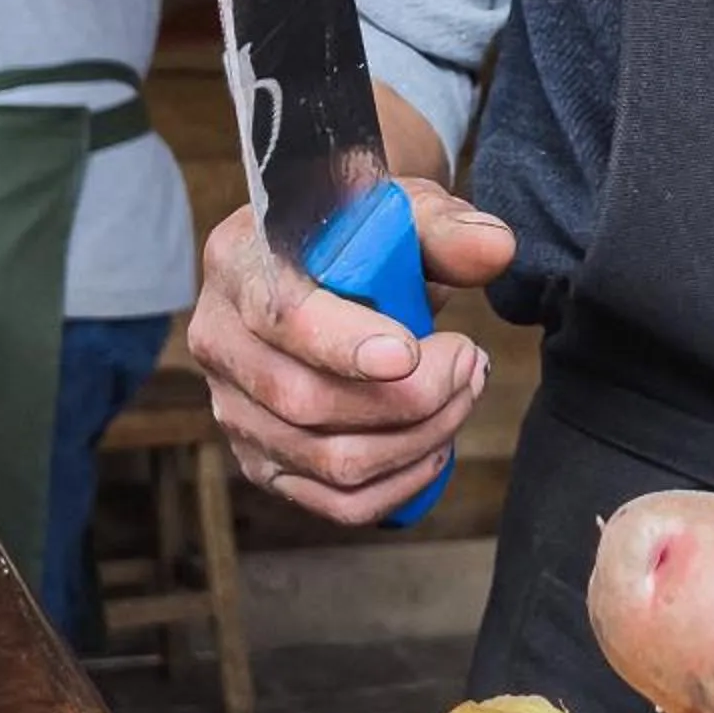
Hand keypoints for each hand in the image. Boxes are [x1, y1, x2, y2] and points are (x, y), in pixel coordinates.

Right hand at [190, 182, 516, 522]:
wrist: (338, 263)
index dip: (343, 344)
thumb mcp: (404, 209)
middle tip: (469, 361)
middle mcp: (218, 339)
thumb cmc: (367, 234)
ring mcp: (234, 409)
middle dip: (410, 396)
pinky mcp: (263, 460)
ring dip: (417, 438)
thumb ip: (447, 226)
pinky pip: (334, 502)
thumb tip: (495, 248)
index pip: (279, 314)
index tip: (411, 354)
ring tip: (462, 392)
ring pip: (328, 461)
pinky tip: (436, 444)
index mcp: (238, 260)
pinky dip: (400, 483)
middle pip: (305, 401)